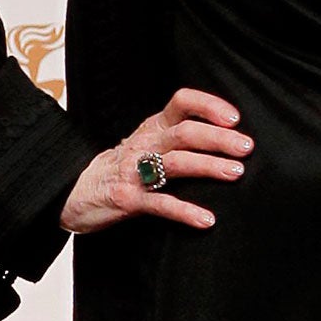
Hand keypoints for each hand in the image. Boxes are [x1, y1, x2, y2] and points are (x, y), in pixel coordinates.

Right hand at [61, 88, 251, 234]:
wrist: (75, 189)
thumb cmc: (123, 164)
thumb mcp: (148, 139)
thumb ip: (178, 133)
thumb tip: (229, 134)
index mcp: (153, 126)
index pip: (182, 102)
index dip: (209, 106)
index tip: (235, 118)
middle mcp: (145, 143)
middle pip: (186, 133)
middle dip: (219, 139)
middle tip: (246, 148)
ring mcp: (135, 171)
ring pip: (177, 163)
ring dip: (209, 166)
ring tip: (235, 173)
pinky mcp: (128, 199)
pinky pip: (161, 204)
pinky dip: (186, 211)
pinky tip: (206, 219)